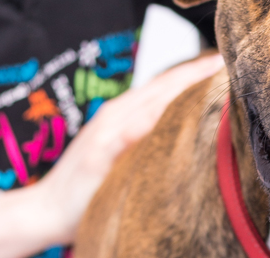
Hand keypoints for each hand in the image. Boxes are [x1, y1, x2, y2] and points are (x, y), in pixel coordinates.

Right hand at [32, 54, 224, 244]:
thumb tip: (191, 126)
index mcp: (126, 115)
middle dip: (192, 74)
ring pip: (147, 104)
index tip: (221, 62)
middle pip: (161, 89)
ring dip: (176, 89)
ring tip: (205, 74)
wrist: (47, 209)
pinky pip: (123, 137)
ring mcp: (105, 134)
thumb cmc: (92, 182)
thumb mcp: (126, 153)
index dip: (193, 74)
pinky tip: (160, 115)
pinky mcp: (96, 156)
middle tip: (222, 60)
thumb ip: (150, 135)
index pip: (165, 88)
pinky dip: (141, 125)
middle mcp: (116, 117)